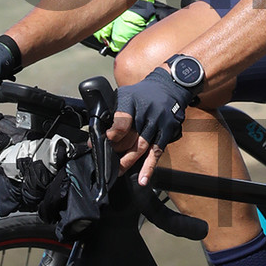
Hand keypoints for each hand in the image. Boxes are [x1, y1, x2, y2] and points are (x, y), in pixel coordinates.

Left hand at [107, 66, 189, 184]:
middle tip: (106, 162)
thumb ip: (112, 113)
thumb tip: (96, 133)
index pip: (121, 121)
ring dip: (129, 161)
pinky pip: (156, 152)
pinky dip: (149, 167)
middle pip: (130, 137)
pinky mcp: (166, 132)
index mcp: (131, 101)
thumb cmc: (143, 93)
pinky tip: (143, 179)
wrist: (169, 86)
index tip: (103, 143)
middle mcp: (145, 112)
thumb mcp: (125, 94)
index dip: (112, 134)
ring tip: (118, 172)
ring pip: (141, 147)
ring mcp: (157, 123)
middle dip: (116, 151)